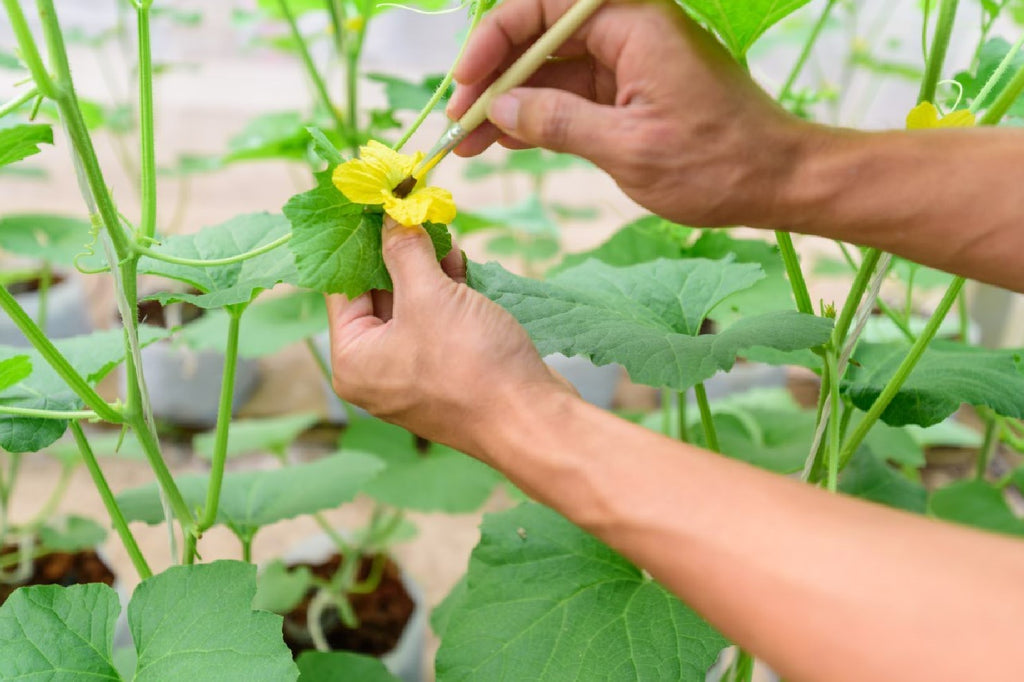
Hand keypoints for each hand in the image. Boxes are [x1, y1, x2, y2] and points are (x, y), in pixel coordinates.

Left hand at [325, 218, 572, 456]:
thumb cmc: (470, 364)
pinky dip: (445, 292)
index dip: (357, 243)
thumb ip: (404, 251)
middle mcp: (376, 371)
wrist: (531, 419)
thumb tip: (390, 214)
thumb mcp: (429, 296)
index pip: (342, 288)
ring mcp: (414, 373)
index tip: (371, 203)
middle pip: (376, 296)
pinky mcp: (449, 371)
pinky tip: (458, 261)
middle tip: (409, 209)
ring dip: (425, 268)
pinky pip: (436, 322)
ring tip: (439, 230)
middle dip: (397, 252)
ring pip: (411, 306)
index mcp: (354, 360)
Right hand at [447, 0, 812, 227]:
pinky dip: (539, 117)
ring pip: (551, 71)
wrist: (777, 182)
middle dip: (494, 80)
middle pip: (539, 39)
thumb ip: (558, 122)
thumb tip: (500, 108)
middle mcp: (627, 31)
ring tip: (470, 143)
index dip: (493, 43)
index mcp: (632, 23)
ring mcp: (628, 62)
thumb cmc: (717, 162)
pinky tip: (505, 140)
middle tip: (458, 123)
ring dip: (509, 104)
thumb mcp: (628, 147)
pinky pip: (572, 94)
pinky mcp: (630, 92)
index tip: (465, 85)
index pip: (541, 10)